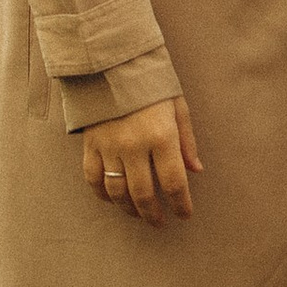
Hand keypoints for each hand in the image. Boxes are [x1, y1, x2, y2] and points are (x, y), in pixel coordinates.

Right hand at [82, 94, 201, 226]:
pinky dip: (102, 193)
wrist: (112, 63)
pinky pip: (93, 178)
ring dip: (129, 208)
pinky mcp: (90, 144)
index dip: (180, 204)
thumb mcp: (178, 106)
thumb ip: (187, 141)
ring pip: (117, 191)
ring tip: (138, 214)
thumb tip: (196, 170)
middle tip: (160, 223)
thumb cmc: (151, 84)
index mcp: (161, 136)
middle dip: (154, 214)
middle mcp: (135, 146)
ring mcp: (109, 146)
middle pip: (143, 194)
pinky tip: (112, 199)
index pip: (173, 182)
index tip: (184, 215)